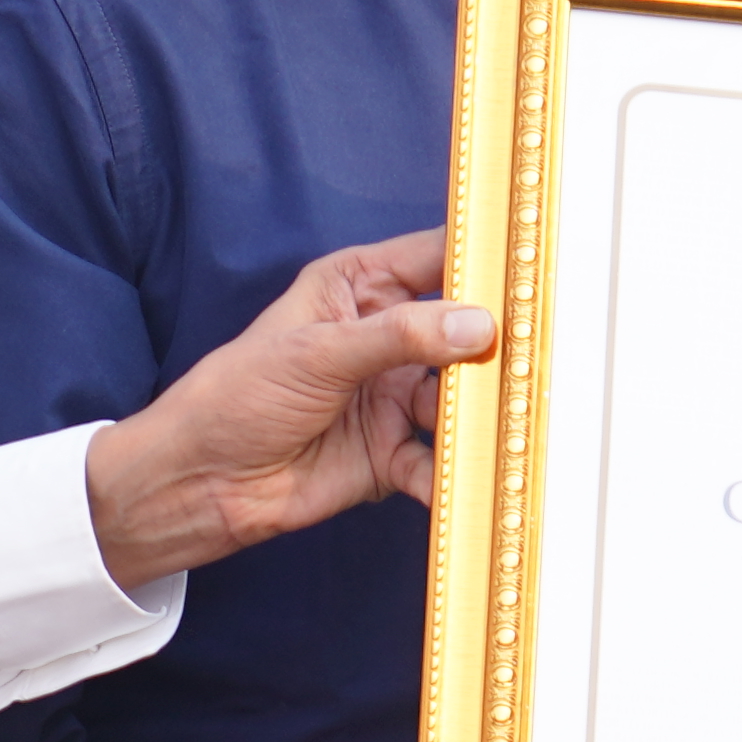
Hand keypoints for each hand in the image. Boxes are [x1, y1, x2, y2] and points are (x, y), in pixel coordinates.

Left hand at [88, 229, 500, 585]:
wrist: (197, 484)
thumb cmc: (234, 396)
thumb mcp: (316, 353)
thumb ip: (400, 336)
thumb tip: (478, 326)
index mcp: (360, 287)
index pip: (436, 257)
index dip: (484, 258)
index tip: (535, 262)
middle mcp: (385, 337)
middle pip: (464, 330)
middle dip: (499, 342)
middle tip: (543, 347)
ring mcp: (393, 396)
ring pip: (460, 397)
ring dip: (481, 410)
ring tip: (505, 417)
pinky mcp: (393, 454)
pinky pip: (439, 459)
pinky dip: (455, 471)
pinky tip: (469, 476)